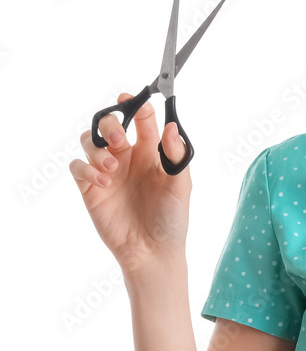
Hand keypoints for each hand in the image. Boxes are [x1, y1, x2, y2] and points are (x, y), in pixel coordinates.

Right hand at [70, 94, 191, 274]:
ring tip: (112, 169)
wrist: (153, 251)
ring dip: (97, 149)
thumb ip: (177, 156)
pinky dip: (87, 169)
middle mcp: (127, 158)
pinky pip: (78, 167)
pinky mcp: (91, 188)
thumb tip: (171, 127)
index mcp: (151, 153)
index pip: (141, 119)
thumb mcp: (181, 187)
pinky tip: (104, 183)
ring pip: (89, 141)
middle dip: (111, 125)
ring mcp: (108, 172)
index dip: (136, 105)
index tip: (130, 99)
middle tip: (120, 142)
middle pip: (109, 124)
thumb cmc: (172, 219)